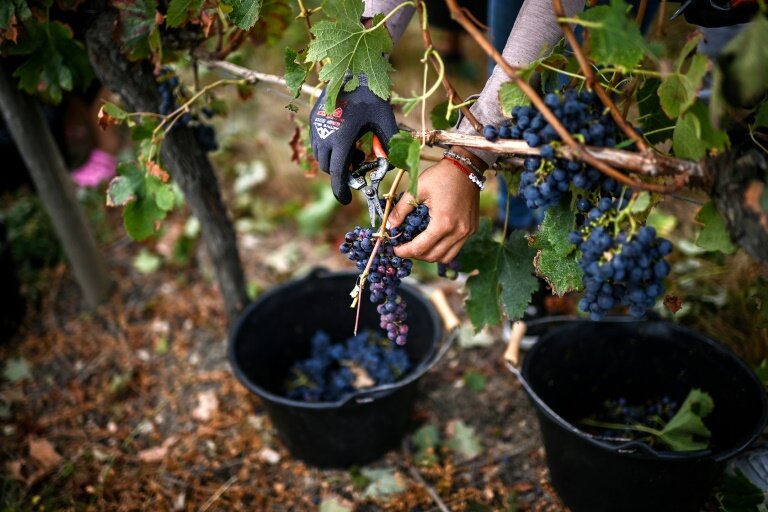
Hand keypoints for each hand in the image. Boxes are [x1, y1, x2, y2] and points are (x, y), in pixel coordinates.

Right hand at [309, 74, 397, 203]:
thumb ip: (390, 145)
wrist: (353, 67)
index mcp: (341, 138)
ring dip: (335, 159)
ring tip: (355, 148)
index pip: (337, 173)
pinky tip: (346, 136)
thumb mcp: (385, 121)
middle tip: (359, 163)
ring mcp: (316, 126)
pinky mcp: (314, 118)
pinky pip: (318, 142)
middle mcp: (324, 134)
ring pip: (321, 155)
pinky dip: (329, 147)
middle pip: (328, 167)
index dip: (341, 190)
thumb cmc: (372, 95)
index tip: (346, 199)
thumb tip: (393, 165)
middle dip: (341, 171)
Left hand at [387, 157, 480, 262]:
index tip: (395, 249)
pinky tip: (433, 240)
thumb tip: (389, 225)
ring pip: (446, 257)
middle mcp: (458, 231)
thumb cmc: (441, 176)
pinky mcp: (471, 229)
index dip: (404, 251)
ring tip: (418, 246)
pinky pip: (455, 249)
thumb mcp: (417, 189)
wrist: (465, 168)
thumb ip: (401, 209)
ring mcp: (467, 232)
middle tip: (404, 247)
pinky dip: (442, 249)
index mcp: (443, 222)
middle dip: (415, 255)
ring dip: (430, 255)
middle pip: (433, 256)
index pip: (420, 248)